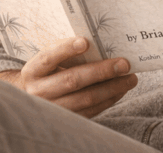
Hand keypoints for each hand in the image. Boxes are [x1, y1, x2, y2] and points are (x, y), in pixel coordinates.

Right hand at [0, 37, 137, 117]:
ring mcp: (52, 109)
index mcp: (32, 71)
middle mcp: (38, 92)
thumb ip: (67, 51)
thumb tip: (99, 43)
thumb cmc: (48, 72)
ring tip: (130, 78)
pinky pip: (91, 111)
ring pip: (85, 99)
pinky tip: (120, 90)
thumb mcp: (50, 59)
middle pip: (72, 81)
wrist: (33, 99)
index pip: (48, 57)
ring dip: (111, 88)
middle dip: (100, 71)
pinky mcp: (66, 121)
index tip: (86, 41)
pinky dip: (108, 100)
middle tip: (124, 64)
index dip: (66, 49)